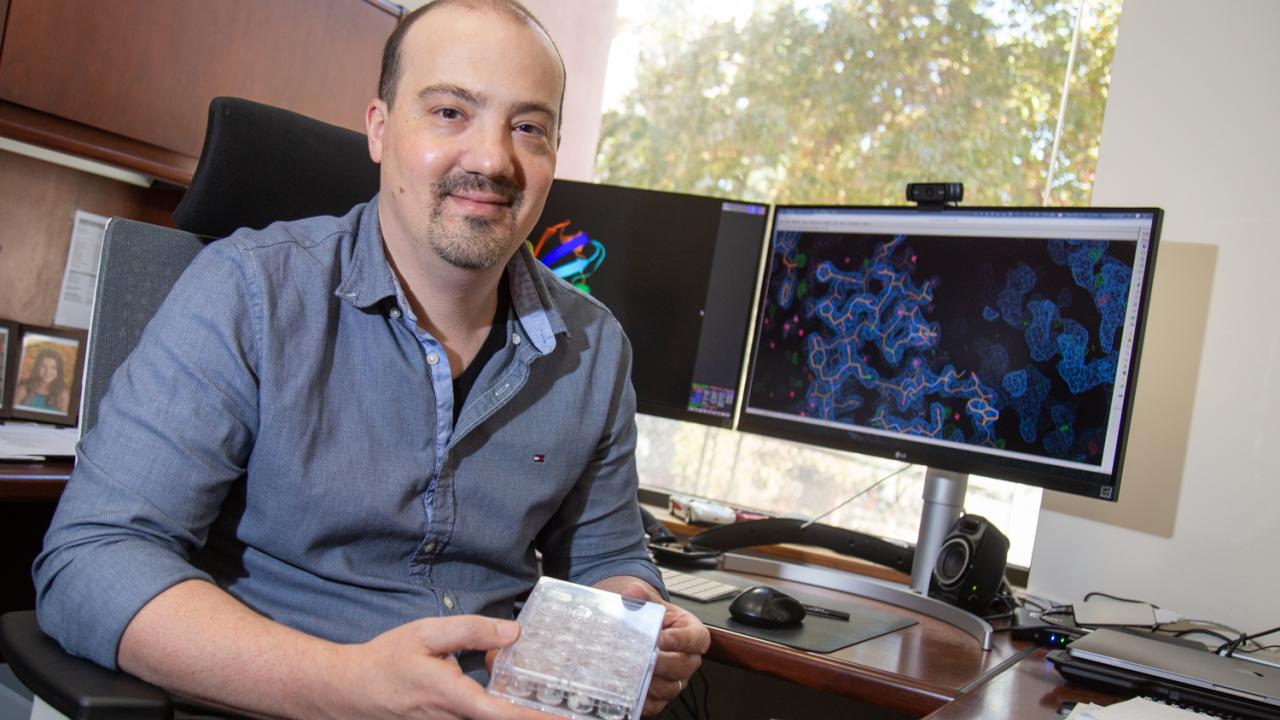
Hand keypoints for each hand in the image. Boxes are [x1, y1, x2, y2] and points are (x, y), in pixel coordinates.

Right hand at [322, 615, 556, 719]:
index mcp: (454, 698)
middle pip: (500, 718)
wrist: (351, 689)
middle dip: (528, 705)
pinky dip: (490, 701)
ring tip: (519, 675)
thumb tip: (513, 633)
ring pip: (487, 716)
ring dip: (507, 700)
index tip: (565, 719)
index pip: (504, 715)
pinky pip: (474, 716)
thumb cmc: (387, 660)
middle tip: (555, 692)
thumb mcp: (428, 634)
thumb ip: (471, 631)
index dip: (536, 719)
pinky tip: (489, 673)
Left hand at [596, 577, 711, 716]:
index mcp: (692, 632)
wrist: (637, 628)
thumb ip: (641, 595)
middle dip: (663, 663)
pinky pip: (656, 704)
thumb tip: (632, 593)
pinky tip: (629, 691)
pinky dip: (643, 699)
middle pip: (684, 666)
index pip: (696, 638)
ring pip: (671, 687)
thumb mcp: (647, 601)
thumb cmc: (649, 616)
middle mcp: (688, 658)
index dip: (681, 640)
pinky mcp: (661, 695)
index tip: (662, 638)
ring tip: (633, 673)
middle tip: (645, 658)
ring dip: (652, 682)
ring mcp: (676, 678)